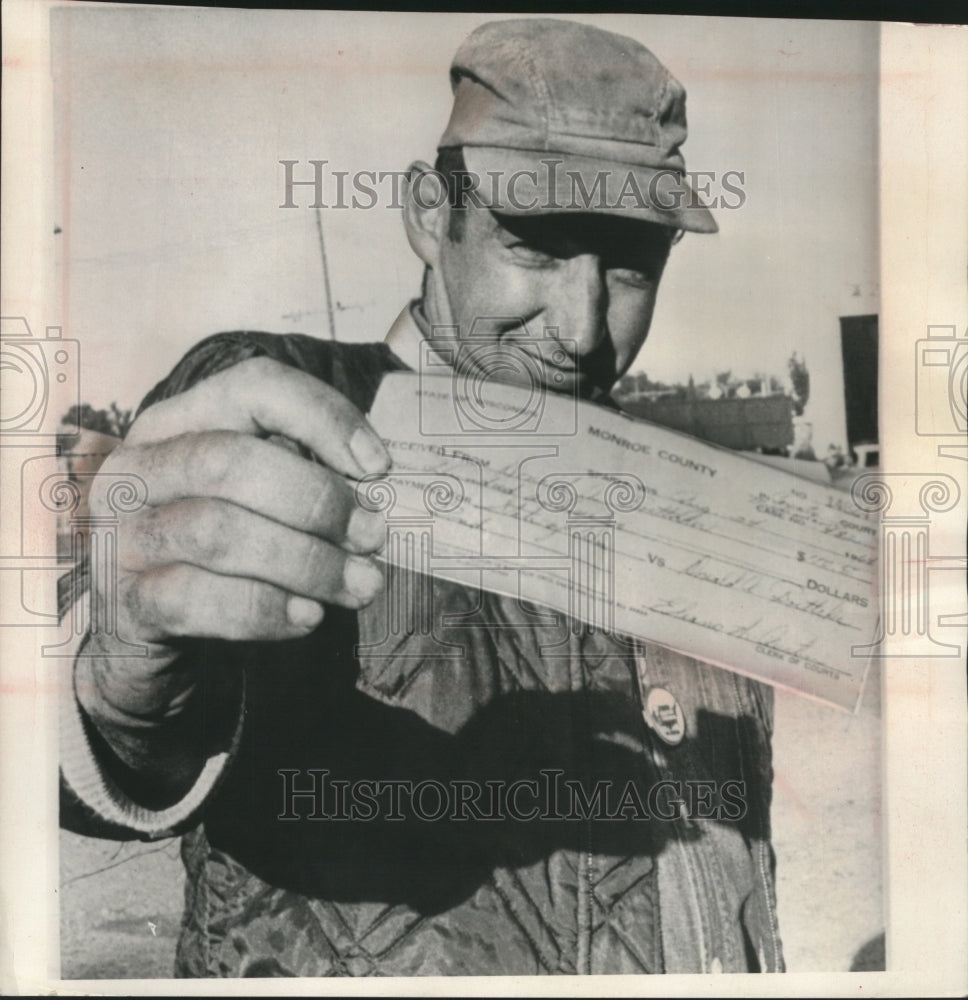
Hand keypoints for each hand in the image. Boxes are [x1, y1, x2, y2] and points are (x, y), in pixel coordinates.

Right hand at [81, 356, 389, 719]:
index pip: (253, 388)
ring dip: (306, 561)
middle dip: (317, 500)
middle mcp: (140, 468)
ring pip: (217, 532)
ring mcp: (123, 536)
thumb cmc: (225, 555)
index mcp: (179, 423)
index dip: (323, 418)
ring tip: (359, 584)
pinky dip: (264, 609)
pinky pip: (195, 600)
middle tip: (373, 535)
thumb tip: (372, 496)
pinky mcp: (127, 603)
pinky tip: (308, 615)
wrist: (152, 634)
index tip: (379, 467)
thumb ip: (304, 482)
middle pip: (230, 462)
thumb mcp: (259, 501)